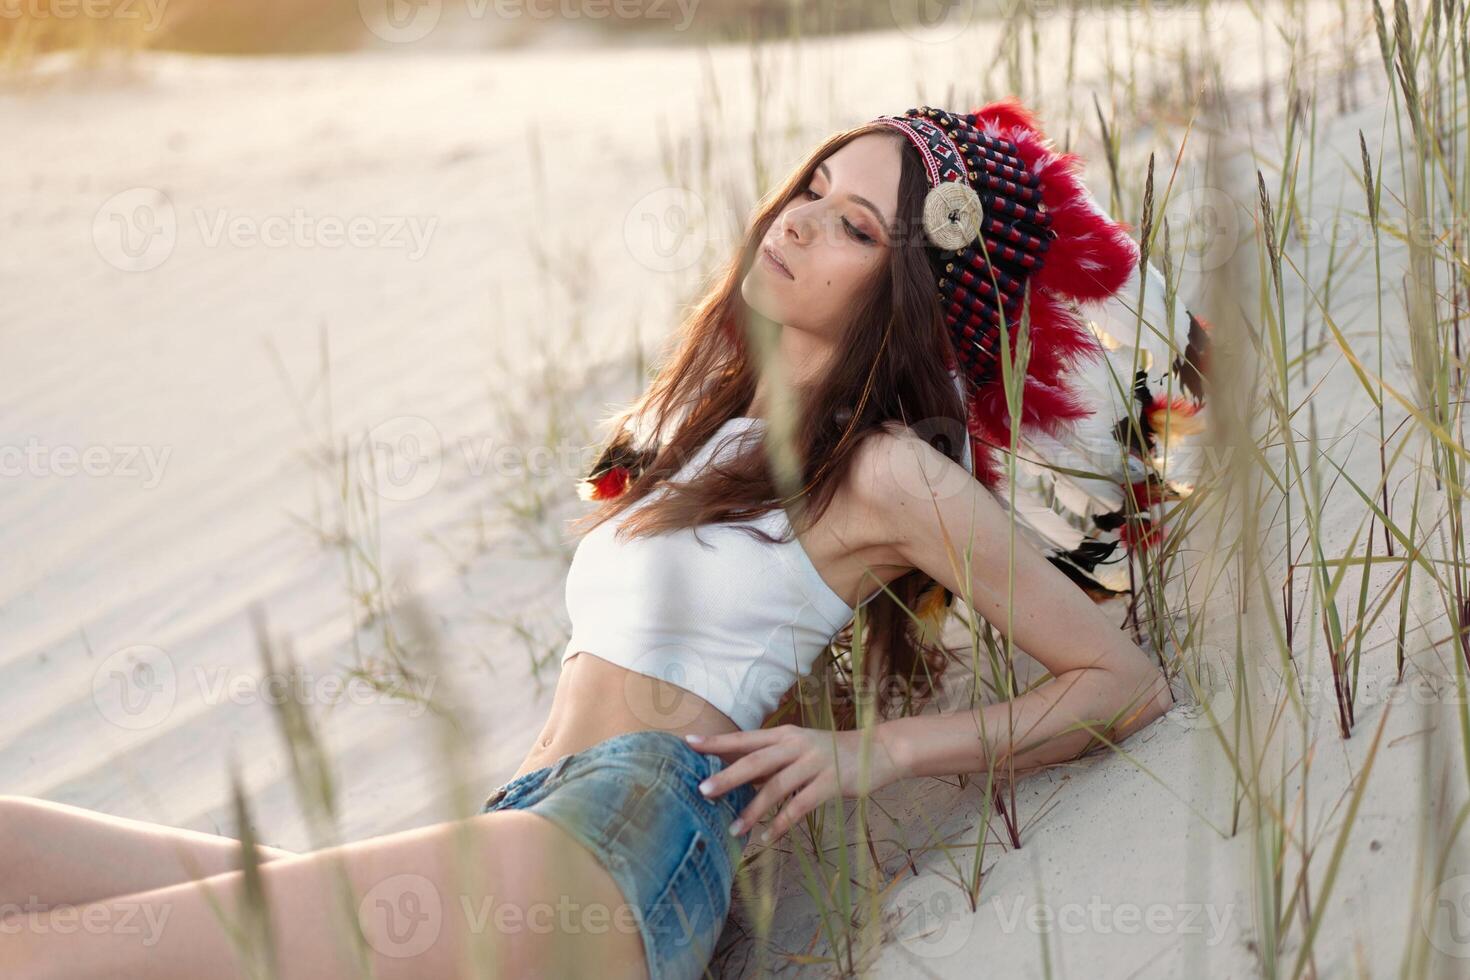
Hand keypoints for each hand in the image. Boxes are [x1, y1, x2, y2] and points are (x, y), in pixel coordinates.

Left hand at [685, 723, 904, 844]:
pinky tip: (766, 839)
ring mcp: (813, 763)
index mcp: (784, 734)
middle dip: (727, 777)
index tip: (688, 742)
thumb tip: (734, 773)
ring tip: (733, 829)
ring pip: (775, 787)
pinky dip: (781, 824)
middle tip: (702, 791)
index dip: (716, 741)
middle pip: (755, 761)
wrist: (878, 751)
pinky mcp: (830, 783)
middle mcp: (795, 745)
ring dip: (752, 810)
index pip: (744, 738)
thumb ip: (770, 760)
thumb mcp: (799, 748)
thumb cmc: (831, 752)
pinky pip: (799, 807)